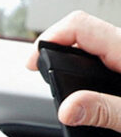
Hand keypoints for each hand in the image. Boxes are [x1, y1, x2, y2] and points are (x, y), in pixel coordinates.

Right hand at [26, 10, 120, 132]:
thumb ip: (104, 111)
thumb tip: (67, 109)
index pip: (79, 25)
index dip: (48, 39)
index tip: (32, 63)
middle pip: (81, 33)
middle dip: (54, 50)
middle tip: (39, 72)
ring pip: (92, 46)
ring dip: (69, 60)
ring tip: (54, 80)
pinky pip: (103, 58)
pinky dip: (84, 69)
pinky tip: (81, 88)